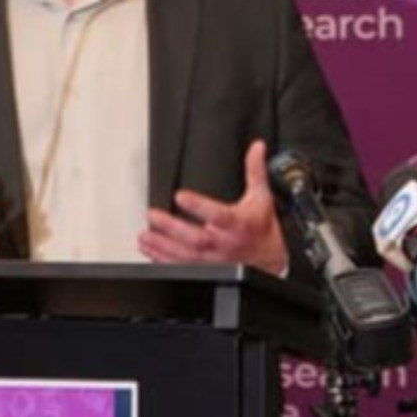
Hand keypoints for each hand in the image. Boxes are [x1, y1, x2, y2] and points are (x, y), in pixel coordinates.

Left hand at [139, 140, 287, 274]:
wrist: (271, 259)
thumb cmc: (261, 227)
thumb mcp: (261, 197)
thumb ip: (255, 170)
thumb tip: (257, 147)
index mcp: (238, 224)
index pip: (219, 215)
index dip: (199, 207)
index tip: (181, 196)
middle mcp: (225, 244)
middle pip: (197, 239)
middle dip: (172, 229)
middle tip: (153, 216)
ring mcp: (215, 260)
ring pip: (187, 257)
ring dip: (163, 247)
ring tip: (145, 236)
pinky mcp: (207, 269)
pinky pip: (183, 268)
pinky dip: (164, 261)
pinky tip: (149, 250)